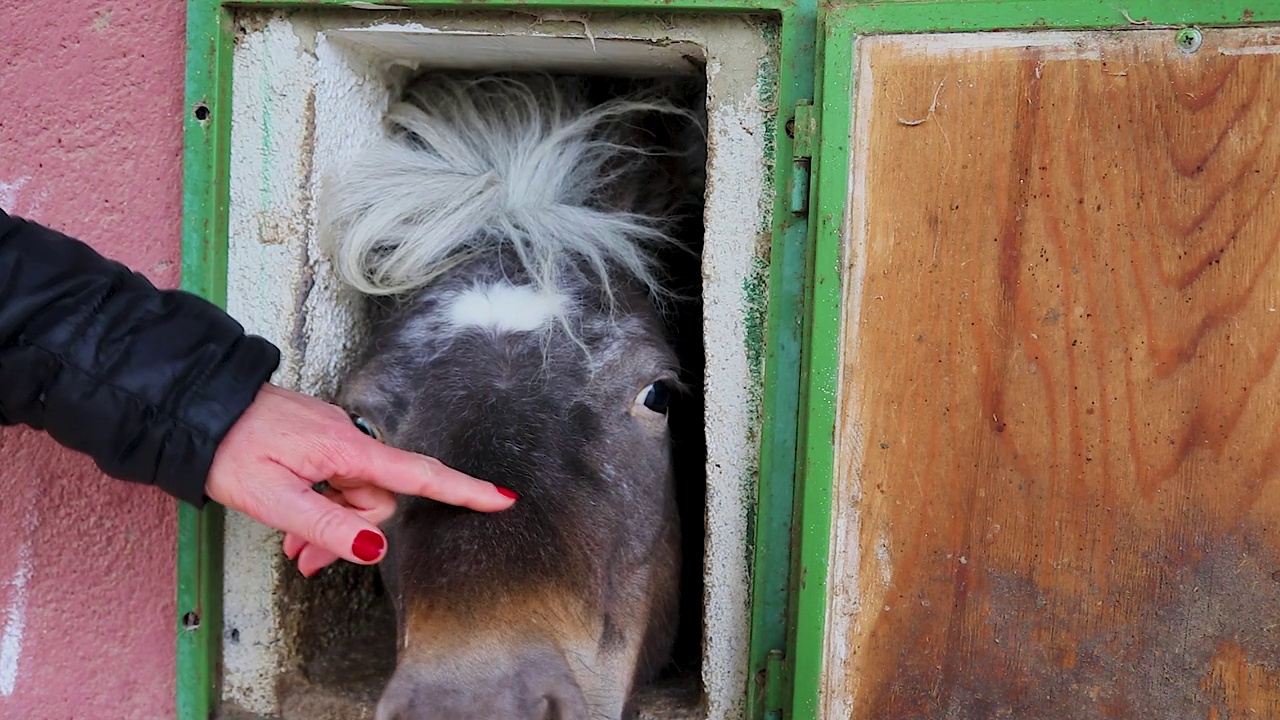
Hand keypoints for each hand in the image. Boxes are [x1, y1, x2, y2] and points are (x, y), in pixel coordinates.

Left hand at [205, 384, 515, 575]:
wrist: (197, 408)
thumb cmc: (230, 451)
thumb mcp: (274, 500)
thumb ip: (328, 526)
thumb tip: (376, 549)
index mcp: (346, 450)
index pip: (417, 475)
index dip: (463, 491)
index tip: (502, 499)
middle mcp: (350, 439)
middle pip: (378, 498)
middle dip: (350, 532)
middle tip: (304, 559)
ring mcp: (336, 438)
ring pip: (355, 493)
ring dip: (330, 523)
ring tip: (291, 547)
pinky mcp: (322, 439)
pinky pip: (337, 480)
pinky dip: (321, 505)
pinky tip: (292, 523)